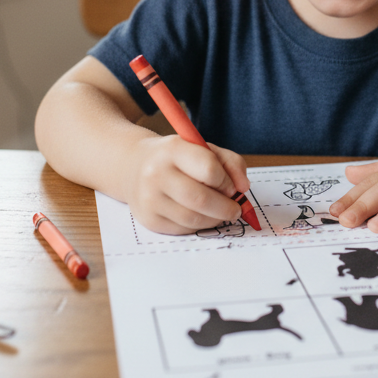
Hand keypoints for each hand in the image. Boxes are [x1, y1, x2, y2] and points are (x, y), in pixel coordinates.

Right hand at [126, 136, 250, 234]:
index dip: (226, 181)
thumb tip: (243, 188)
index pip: (208, 169)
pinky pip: (183, 229)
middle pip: (201, 199)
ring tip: (220, 212)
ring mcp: (149, 199)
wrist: (134, 166)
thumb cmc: (176, 157)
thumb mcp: (202, 148)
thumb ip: (230, 162)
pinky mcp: (149, 219)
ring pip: (194, 219)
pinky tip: (201, 216)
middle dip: (226, 208)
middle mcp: (156, 174)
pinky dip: (199, 226)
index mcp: (172, 149)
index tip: (231, 186)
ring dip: (215, 219)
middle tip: (235, 209)